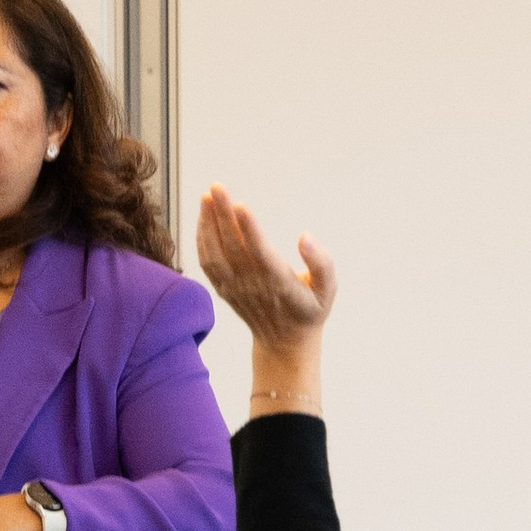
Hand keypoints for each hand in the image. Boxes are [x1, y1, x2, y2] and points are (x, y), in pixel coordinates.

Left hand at [196, 186, 339, 338]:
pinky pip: (207, 263)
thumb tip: (306, 237)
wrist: (285, 343)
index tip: (239, 204)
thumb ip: (322, 263)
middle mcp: (252, 284)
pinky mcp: (223, 289)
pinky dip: (201, 240)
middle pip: (233, 246)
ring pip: (215, 253)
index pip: (260, 251)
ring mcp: (234, 288)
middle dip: (223, 214)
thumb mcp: (328, 290)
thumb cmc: (309, 310)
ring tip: (207, 197)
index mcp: (279, 282)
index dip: (249, 228)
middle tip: (217, 187)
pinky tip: (203, 218)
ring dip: (208, 224)